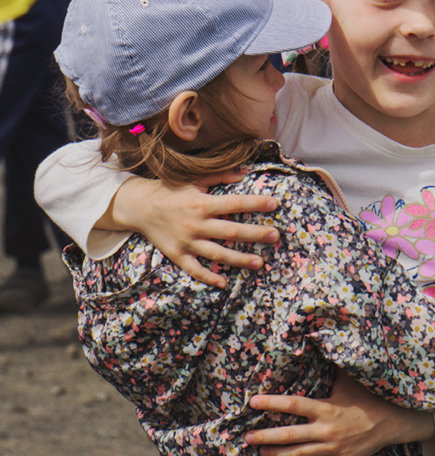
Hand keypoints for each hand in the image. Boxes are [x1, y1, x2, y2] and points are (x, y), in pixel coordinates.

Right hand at [111, 173, 280, 286]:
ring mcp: (186, 242)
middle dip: (255, 234)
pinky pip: (194, 269)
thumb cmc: (170, 190)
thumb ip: (220, 176)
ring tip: (260, 263)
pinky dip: (208, 277)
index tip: (275, 204)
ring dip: (239, 260)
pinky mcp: (177, 254)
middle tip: (276, 236)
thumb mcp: (194, 178)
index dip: (255, 204)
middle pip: (230, 232)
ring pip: (217, 254)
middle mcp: (195, 224)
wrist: (137, 205)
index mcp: (201, 203)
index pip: (234, 203)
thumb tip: (245, 172)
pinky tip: (223, 283)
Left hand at [245, 372, 433, 455]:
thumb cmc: (370, 397)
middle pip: (289, 436)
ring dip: (278, 454)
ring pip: (299, 455)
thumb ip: (332, 369)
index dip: (272, 403)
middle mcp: (327, 430)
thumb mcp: (350, 381)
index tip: (253, 402)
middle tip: (247, 437)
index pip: (293, 405)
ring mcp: (333, 448)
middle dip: (265, 436)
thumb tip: (322, 346)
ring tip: (262, 452)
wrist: (393, 421)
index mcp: (327, 408)